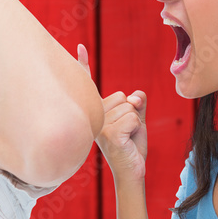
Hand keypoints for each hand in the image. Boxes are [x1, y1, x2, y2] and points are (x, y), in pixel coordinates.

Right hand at [76, 44, 147, 184]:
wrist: (132, 172)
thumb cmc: (131, 146)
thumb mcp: (136, 120)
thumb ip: (137, 103)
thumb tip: (136, 95)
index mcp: (96, 111)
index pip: (90, 85)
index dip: (83, 64)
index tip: (80, 47)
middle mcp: (93, 117)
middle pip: (124, 98)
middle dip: (133, 113)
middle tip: (127, 132)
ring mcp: (99, 126)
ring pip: (130, 108)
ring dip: (136, 123)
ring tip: (127, 138)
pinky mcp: (109, 135)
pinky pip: (133, 118)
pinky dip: (137, 128)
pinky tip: (128, 141)